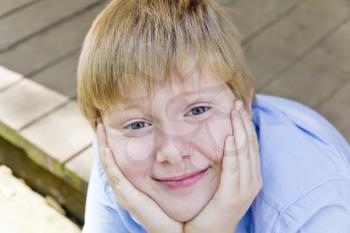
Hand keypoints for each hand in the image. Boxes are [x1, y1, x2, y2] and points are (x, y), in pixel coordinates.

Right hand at [96, 123, 183, 232]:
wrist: (173, 230)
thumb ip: (168, 173)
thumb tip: (176, 153)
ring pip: (108, 165)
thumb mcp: (167, 186)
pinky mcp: (127, 197)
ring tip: (100, 129)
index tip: (111, 128)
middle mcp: (123, 188)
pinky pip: (115, 176)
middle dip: (103, 142)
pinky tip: (107, 149)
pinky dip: (110, 162)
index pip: (117, 161)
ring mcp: (124, 193)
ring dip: (103, 146)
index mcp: (130, 185)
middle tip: (101, 124)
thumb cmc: (172, 210)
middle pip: (109, 161)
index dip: (112, 145)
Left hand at [184, 100, 262, 232]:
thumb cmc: (214, 206)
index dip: (246, 125)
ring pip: (244, 153)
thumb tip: (221, 139)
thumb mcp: (223, 181)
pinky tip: (228, 136)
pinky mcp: (232, 197)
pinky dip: (232, 152)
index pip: (251, 145)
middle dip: (244, 122)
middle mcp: (252, 181)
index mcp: (251, 176)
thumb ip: (226, 163)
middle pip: (250, 145)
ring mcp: (244, 189)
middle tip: (236, 101)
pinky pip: (233, 169)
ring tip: (234, 110)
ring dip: (240, 130)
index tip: (238, 106)